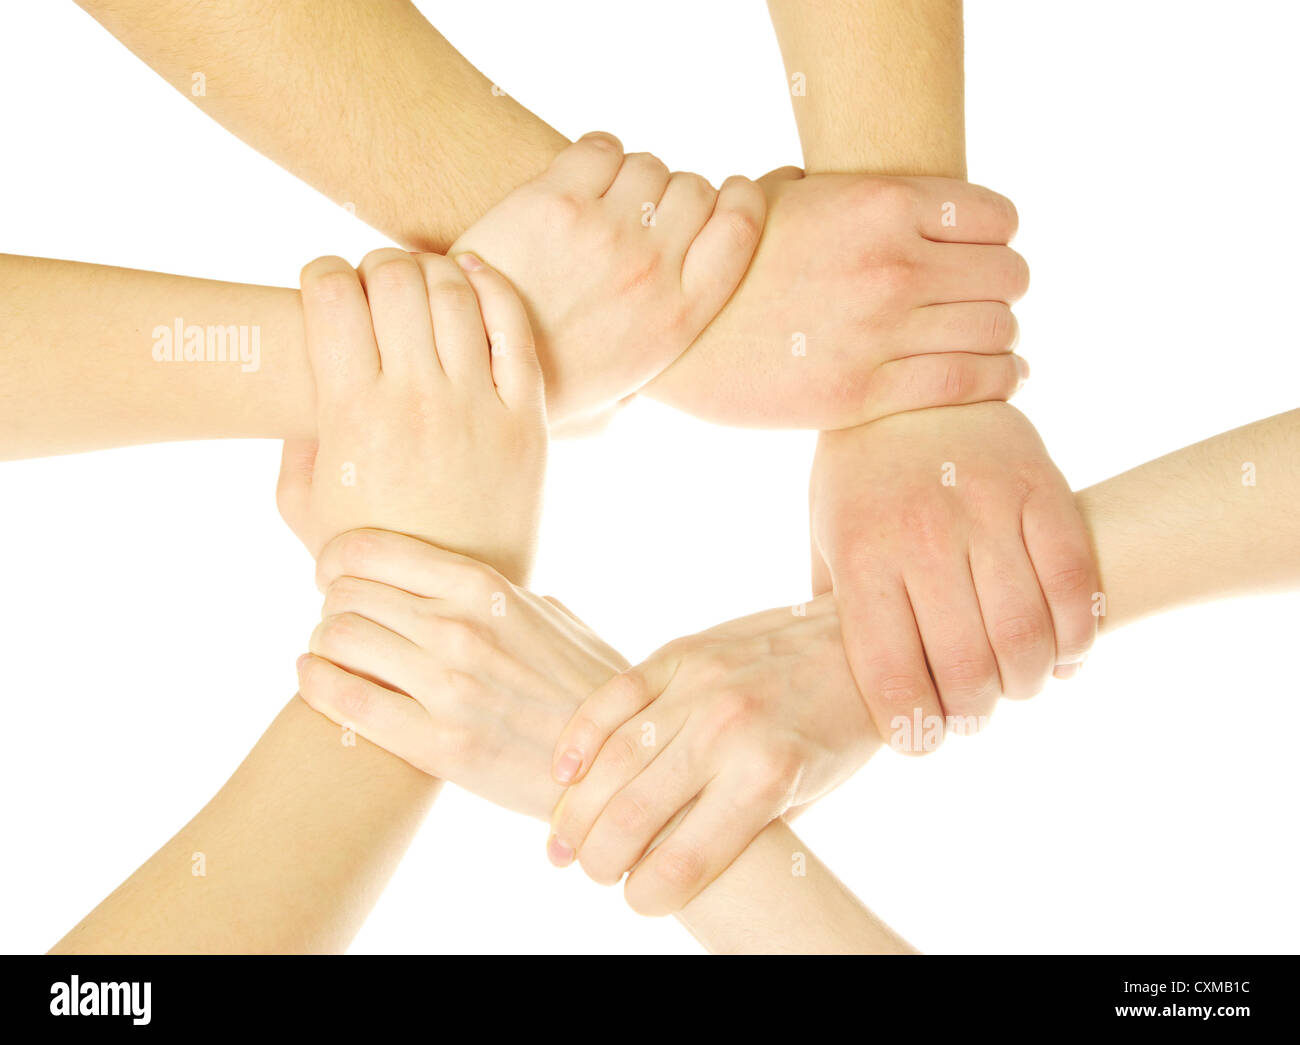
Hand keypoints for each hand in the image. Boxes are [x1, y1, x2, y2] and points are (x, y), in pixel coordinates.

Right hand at [275, 249, 545, 582]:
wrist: (449, 605)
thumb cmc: (370, 555)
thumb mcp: (302, 506)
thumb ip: (290, 437)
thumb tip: (302, 378)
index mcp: (353, 415)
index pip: (331, 294)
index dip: (320, 274)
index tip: (323, 287)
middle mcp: (417, 400)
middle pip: (394, 278)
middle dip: (374, 266)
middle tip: (373, 287)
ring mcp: (478, 406)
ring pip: (453, 289)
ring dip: (428, 270)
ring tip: (419, 287)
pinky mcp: (527, 418)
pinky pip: (514, 326)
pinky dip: (491, 286)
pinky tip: (472, 277)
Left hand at [295, 530, 626, 817]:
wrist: (614, 760)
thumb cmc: (583, 683)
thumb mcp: (548, 616)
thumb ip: (493, 593)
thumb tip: (445, 579)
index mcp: (485, 586)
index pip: (369, 550)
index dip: (335, 559)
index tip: (333, 574)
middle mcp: (461, 628)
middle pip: (345, 593)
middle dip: (330, 604)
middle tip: (338, 620)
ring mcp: (450, 687)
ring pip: (336, 639)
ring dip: (323, 643)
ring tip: (333, 653)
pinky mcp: (439, 745)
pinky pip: (347, 702)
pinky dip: (315, 683)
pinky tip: (313, 677)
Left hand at [450, 132, 765, 424]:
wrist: (467, 366)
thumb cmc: (543, 389)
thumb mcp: (619, 399)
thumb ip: (656, 365)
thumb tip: (672, 361)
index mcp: (680, 317)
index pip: (742, 225)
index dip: (741, 198)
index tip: (727, 194)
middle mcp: (653, 270)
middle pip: (695, 189)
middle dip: (675, 193)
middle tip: (644, 211)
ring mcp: (605, 232)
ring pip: (648, 165)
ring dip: (632, 176)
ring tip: (604, 201)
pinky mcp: (554, 202)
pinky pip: (600, 148)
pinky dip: (596, 155)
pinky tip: (577, 180)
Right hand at [545, 596, 875, 915]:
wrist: (860, 643)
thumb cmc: (836, 731)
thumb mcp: (806, 794)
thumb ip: (740, 823)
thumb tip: (671, 861)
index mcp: (768, 778)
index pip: (683, 861)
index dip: (647, 895)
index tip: (639, 900)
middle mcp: (728, 731)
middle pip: (633, 815)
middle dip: (600, 859)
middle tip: (592, 872)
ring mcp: (700, 686)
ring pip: (612, 759)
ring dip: (576, 811)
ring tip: (563, 842)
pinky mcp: (681, 653)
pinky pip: (613, 698)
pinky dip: (578, 739)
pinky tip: (564, 775)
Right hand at [649, 169, 1029, 428]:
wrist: (675, 337)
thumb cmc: (730, 264)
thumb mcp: (783, 200)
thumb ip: (845, 192)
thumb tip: (885, 193)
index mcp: (879, 203)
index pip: (996, 217)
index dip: (1000, 237)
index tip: (988, 253)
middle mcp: (892, 264)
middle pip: (1008, 276)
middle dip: (1003, 289)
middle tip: (989, 301)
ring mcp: (881, 332)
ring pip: (996, 331)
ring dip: (1002, 336)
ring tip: (997, 342)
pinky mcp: (866, 393)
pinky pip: (969, 383)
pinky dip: (999, 379)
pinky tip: (1002, 375)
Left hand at [810, 402, 1097, 752]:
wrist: (914, 378)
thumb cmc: (861, 475)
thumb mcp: (826, 536)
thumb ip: (836, 611)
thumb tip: (844, 686)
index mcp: (863, 556)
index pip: (893, 677)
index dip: (913, 731)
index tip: (921, 741)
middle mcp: (925, 537)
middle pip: (969, 670)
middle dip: (974, 715)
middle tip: (971, 714)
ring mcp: (989, 512)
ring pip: (1029, 639)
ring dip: (1028, 684)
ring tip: (1014, 684)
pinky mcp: (1044, 490)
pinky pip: (1078, 588)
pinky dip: (1077, 640)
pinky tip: (1061, 653)